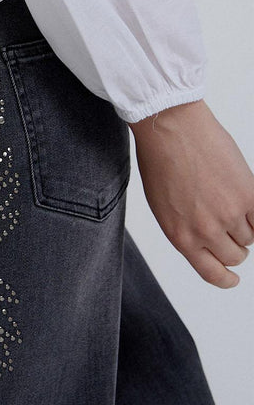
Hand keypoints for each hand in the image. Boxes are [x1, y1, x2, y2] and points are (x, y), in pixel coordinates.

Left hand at [130, 99, 253, 287]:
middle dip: (232, 244)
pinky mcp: (247, 195)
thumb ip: (185, 228)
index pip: (212, 274)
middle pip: (234, 256)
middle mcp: (205, 231)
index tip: (232, 277)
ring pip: (249, 237)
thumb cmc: (159, 159)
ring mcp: (229, 214)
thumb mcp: (162, 205)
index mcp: (181, 236)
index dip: (226, 278)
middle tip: (225, 223)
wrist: (169, 126)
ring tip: (226, 198)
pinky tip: (246, 200)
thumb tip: (205, 241)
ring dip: (242, 224)